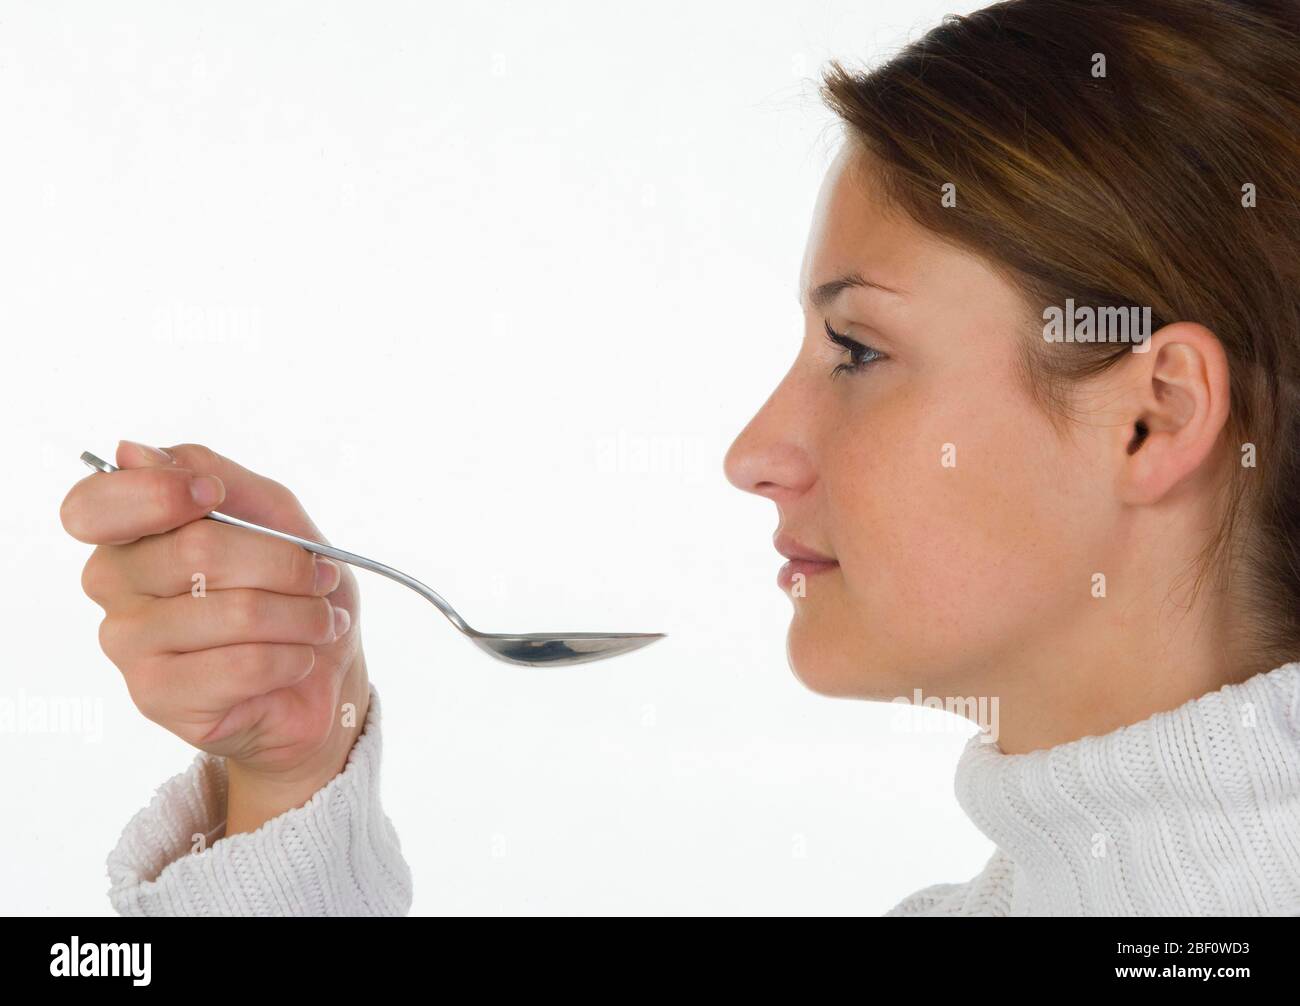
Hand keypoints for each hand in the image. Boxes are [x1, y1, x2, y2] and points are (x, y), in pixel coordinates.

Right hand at [60, 440, 370, 833]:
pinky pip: (242, 664)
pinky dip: (293, 658)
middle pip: (196, 550)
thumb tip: (132, 453)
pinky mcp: (156, 696)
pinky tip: (298, 660)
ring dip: (302, 616)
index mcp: (131, 532)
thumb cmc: (295, 593)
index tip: (214, 497)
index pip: (95, 505)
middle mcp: (113, 585)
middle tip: (319, 580)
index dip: (156, 494)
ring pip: (233, 611)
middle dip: (285, 564)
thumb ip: (216, 476)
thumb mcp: (274, 516)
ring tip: (320, 623)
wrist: (324, 678)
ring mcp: (126, 644)